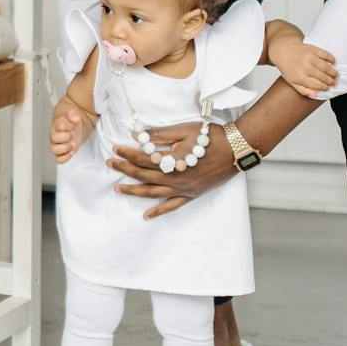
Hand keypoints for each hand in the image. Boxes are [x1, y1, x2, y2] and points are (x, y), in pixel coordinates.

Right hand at [50, 99, 94, 163]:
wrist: (74, 127)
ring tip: (73, 144)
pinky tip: (72, 152)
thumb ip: (73, 115)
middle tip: (73, 134)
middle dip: (66, 137)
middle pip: (54, 138)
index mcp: (56, 125)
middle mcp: (54, 135)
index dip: (67, 126)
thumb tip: (73, 116)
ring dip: (65, 148)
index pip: (59, 126)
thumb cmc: (72, 122)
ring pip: (54, 150)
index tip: (73, 125)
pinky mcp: (62, 153)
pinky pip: (59, 159)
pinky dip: (65, 157)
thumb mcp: (74, 116)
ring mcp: (57, 145)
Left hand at [108, 123, 234, 217]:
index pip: (143, 157)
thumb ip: (159, 134)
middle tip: (110, 163)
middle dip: (125, 168)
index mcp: (172, 161)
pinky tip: (146, 215)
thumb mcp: (184, 130)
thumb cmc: (211, 137)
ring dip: (134, 190)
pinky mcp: (192, 195)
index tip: (115, 148)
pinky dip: (159, 211)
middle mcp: (175, 178)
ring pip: (153, 192)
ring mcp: (184, 189)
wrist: (236, 149)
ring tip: (118, 188)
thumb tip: (137, 133)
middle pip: (144, 175)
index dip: (127, 152)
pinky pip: (172, 206)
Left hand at [271, 34, 337, 97]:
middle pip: (323, 77)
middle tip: (334, 82)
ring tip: (336, 75)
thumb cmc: (288, 67)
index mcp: (300, 77)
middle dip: (331, 81)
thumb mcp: (291, 81)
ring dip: (333, 72)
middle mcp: (305, 67)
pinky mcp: (312, 49)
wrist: (283, 50)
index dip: (325, 87)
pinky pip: (326, 54)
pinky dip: (331, 59)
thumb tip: (315, 94)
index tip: (328, 87)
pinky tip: (333, 63)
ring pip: (326, 67)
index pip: (317, 85)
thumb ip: (302, 90)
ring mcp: (309, 57)